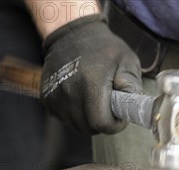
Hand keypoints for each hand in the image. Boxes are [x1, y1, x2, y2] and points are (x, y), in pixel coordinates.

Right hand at [41, 15, 141, 134]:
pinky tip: (82, 99)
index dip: (115, 125)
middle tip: (110, 109)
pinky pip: (64, 118)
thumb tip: (132, 109)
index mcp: (91, 83)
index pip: (101, 123)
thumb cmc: (105, 49)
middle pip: (88, 127)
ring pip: (76, 125)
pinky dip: (75, 115)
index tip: (120, 117)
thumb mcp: (127, 61)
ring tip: (96, 103)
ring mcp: (54, 94)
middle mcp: (69, 90)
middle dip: (103, 123)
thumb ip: (132, 86)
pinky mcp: (46, 97)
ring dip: (89, 120)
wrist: (72, 33)